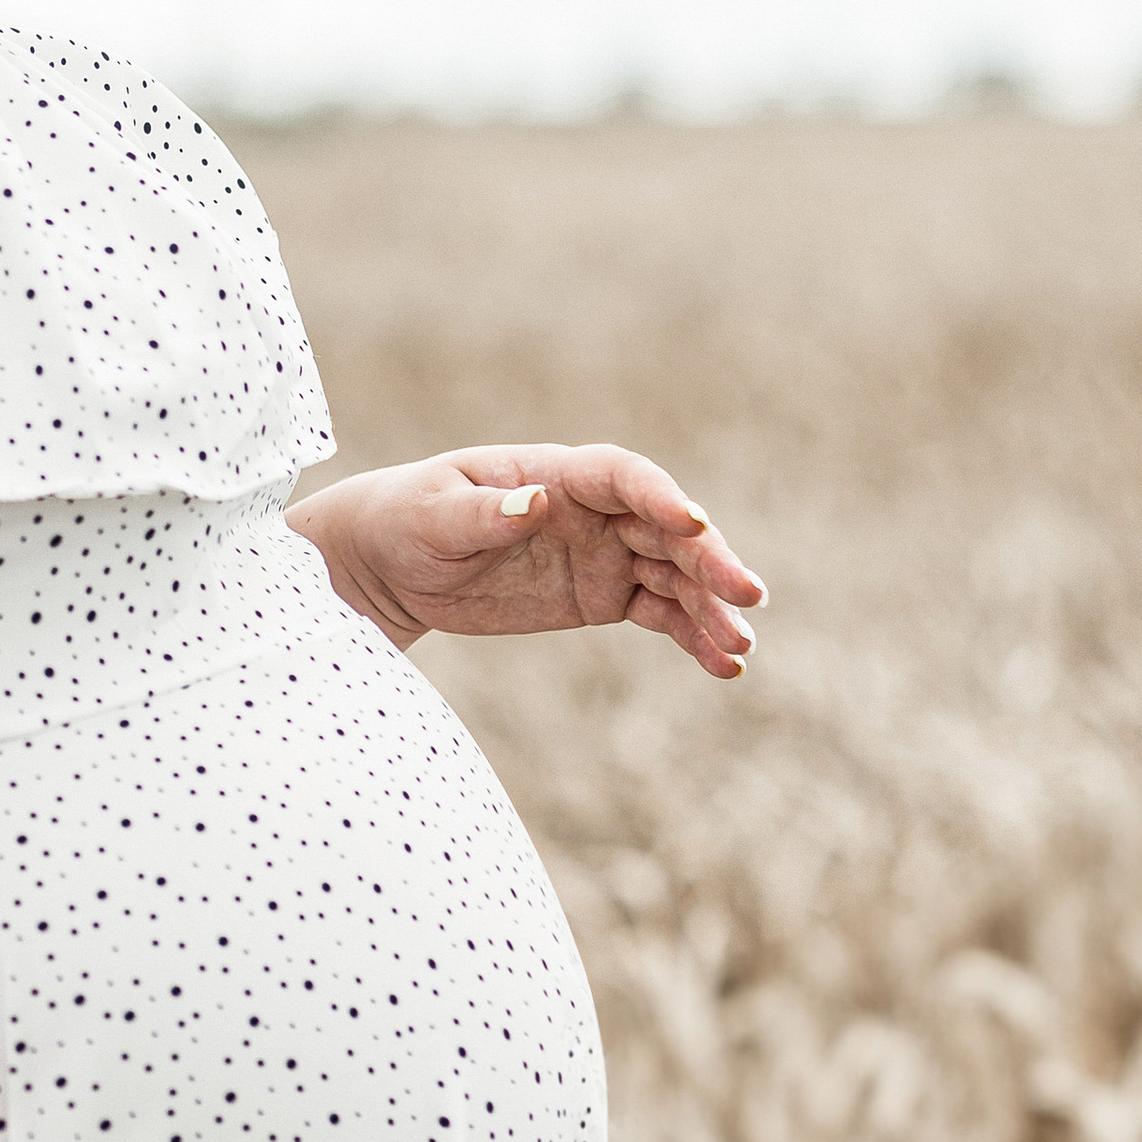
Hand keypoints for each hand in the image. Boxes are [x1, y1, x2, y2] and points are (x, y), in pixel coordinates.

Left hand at [290, 444, 765, 677]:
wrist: (393, 563)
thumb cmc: (408, 519)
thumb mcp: (434, 515)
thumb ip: (485, 512)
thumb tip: (539, 502)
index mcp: (559, 475)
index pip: (626, 478)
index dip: (663, 499)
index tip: (695, 524)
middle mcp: (595, 510)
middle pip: (668, 530)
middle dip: (711, 562)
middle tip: (748, 599)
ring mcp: (605, 554)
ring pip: (675, 576)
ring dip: (712, 609)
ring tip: (742, 649)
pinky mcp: (602, 597)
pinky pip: (660, 614)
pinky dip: (693, 637)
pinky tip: (723, 666)